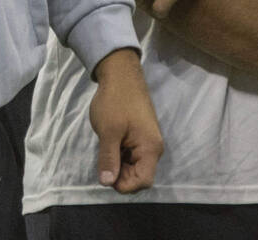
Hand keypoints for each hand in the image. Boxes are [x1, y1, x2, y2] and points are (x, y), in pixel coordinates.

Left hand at [89, 48, 162, 192]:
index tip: (107, 174)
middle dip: (121, 174)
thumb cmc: (115, 101)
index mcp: (150, 149)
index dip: (124, 184)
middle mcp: (153, 148)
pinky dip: (120, 154)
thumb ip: (109, 158)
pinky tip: (110, 142)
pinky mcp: (139, 135)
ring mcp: (146, 141)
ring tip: (106, 148)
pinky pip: (131, 154)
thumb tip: (107, 183)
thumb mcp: (108, 131)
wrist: (120, 74)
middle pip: (139, 175)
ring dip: (119, 163)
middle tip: (104, 160)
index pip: (143, 181)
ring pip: (134, 165)